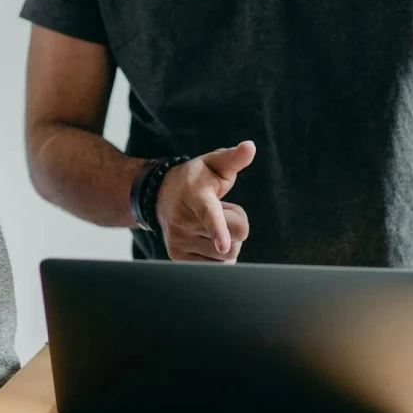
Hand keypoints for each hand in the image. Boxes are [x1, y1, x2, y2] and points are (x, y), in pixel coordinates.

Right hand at [155, 142, 254, 261]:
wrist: (161, 195)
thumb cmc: (198, 178)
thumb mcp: (214, 163)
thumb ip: (234, 157)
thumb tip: (251, 146)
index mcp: (195, 195)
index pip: (210, 213)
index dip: (218, 228)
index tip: (223, 244)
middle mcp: (183, 220)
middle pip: (237, 235)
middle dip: (237, 224)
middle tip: (221, 211)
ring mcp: (178, 240)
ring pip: (228, 255)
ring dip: (228, 242)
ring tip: (209, 224)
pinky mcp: (177, 256)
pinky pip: (217, 265)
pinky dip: (219, 254)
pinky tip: (205, 239)